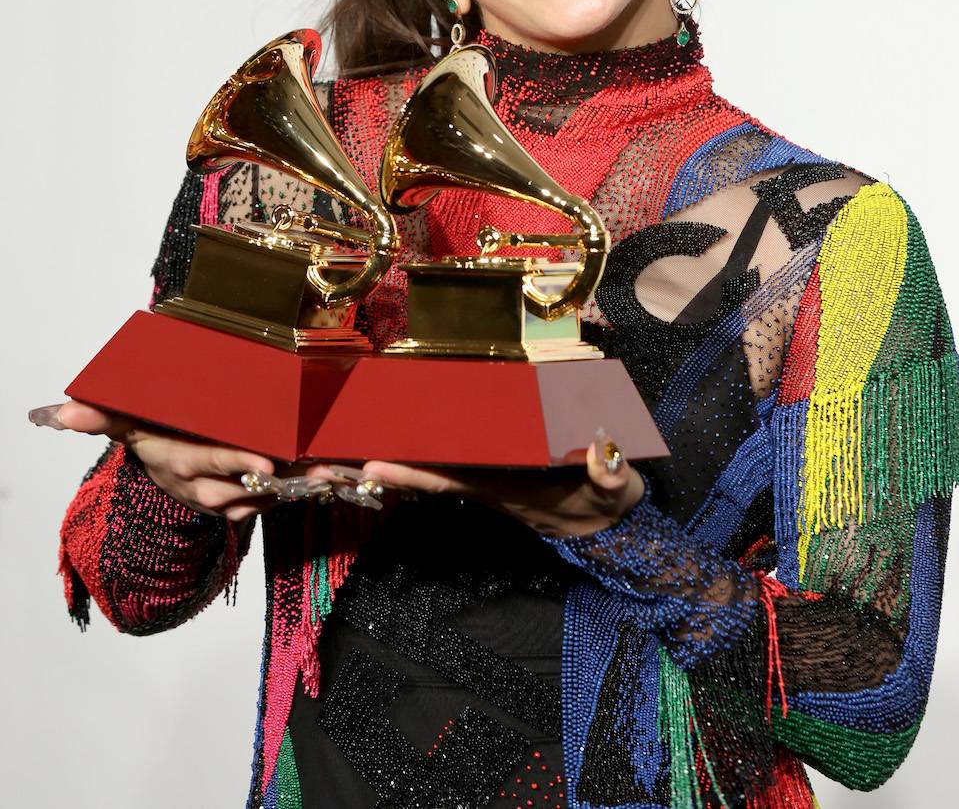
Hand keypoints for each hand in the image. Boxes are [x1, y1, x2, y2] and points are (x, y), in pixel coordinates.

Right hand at [30, 401, 363, 522]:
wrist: (167, 470)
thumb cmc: (154, 436)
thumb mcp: (127, 425)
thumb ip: (99, 415)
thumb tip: (58, 412)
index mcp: (184, 463)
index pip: (212, 465)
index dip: (237, 466)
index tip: (265, 466)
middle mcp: (210, 486)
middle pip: (250, 488)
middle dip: (287, 482)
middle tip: (320, 469)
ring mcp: (234, 497)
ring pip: (273, 496)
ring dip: (307, 485)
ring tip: (338, 470)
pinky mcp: (254, 499)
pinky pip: (284, 496)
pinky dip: (310, 487)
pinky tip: (337, 474)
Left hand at [356, 430, 644, 539]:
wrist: (610, 526)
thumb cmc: (610, 504)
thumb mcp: (617, 489)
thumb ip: (611, 472)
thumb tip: (601, 448)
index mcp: (506, 487)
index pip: (449, 478)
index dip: (410, 471)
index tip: (371, 465)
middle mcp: (487, 485)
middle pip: (427, 473)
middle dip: (383, 465)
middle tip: (331, 456)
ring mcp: (489, 480)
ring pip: (434, 469)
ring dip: (394, 459)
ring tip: (350, 445)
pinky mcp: (496, 474)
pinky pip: (450, 463)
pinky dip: (422, 454)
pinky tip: (401, 441)